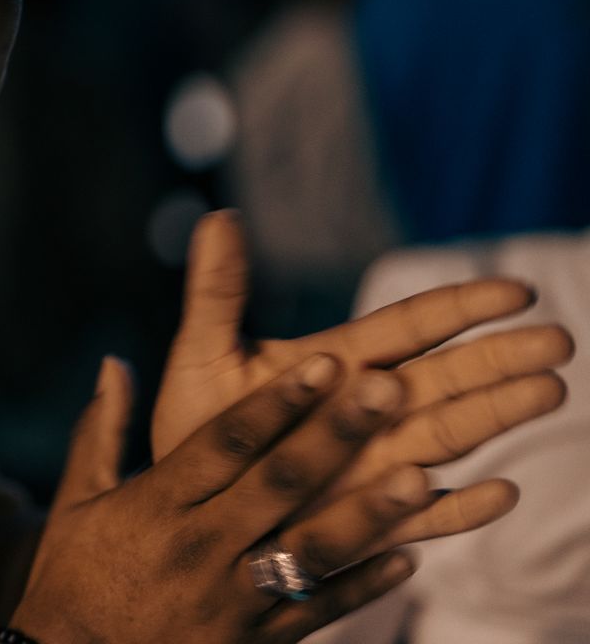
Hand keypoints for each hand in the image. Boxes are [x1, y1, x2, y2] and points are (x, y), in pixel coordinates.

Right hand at [12, 353, 481, 643]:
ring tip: (420, 478)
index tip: (323, 361)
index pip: (226, 442)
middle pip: (279, 483)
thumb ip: (102, 431)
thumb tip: (113, 361)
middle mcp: (199, 545)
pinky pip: (318, 610)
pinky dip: (364, 585)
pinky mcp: (254, 642)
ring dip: (369, 513)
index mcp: (157, 504)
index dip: (277, 401)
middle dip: (335, 435)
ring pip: (310, 549)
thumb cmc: (74, 575)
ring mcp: (231, 598)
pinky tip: (408, 556)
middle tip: (387, 390)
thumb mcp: (76, 501)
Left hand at [153, 211, 571, 508]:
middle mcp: (371, 411)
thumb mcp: (202, 354)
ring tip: (549, 392)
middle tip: (559, 341)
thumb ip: (217, 291)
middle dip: (502, 358)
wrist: (185, 508)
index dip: (463, 306)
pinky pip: (425, 516)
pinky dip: (462, 508)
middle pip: (448, 377)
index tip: (516, 290)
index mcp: (338, 363)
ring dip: (499, 414)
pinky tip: (501, 493)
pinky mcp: (369, 521)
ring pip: (451, 434)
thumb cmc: (197, 429)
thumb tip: (218, 216)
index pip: (412, 325)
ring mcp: (377, 465)